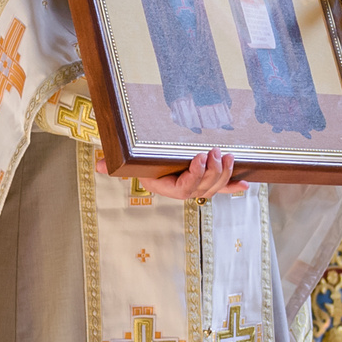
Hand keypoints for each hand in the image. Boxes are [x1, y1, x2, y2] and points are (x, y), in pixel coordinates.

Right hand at [99, 148, 247, 199]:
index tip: (198, 157)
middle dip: (214, 171)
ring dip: (224, 172)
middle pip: (204, 188)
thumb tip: (96, 165)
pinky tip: (245, 184)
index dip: (195, 175)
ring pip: (215, 186)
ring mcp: (197, 187)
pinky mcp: (207, 182)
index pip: (185, 188)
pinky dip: (233, 186)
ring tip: (227, 155)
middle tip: (216, 151)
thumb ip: (115, 165)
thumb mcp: (129, 163)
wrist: (151, 164)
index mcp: (167, 188)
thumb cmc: (141, 162)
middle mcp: (184, 190)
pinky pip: (222, 188)